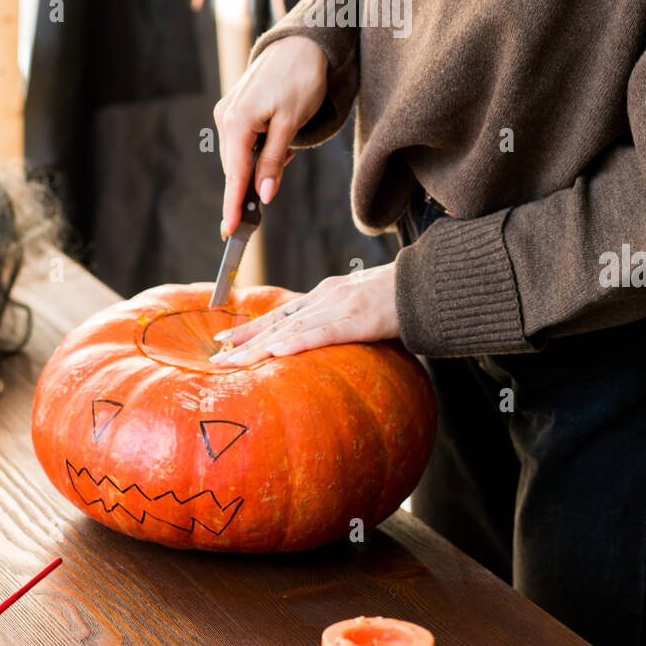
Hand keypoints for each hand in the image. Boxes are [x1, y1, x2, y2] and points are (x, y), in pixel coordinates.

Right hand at [213, 36, 329, 236]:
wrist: (302, 44)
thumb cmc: (300, 79)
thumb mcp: (292, 124)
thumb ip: (274, 160)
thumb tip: (264, 193)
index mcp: (237, 122)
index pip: (234, 174)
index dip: (233, 205)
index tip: (231, 230)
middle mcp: (225, 116)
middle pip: (234, 167)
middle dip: (249, 187)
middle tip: (264, 205)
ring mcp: (228, 111)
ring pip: (239, 155)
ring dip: (258, 165)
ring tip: (286, 153)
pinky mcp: (236, 108)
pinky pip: (243, 140)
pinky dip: (259, 150)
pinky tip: (279, 141)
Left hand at [213, 260, 399, 364]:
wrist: (426, 284)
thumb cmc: (398, 297)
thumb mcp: (361, 303)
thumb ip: (339, 316)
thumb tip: (321, 335)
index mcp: (327, 294)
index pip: (282, 313)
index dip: (252, 326)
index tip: (225, 338)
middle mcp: (327, 298)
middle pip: (279, 322)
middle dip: (247, 340)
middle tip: (218, 355)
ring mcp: (341, 307)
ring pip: (292, 330)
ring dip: (260, 348)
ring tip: (235, 361)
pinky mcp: (358, 320)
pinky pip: (322, 334)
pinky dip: (297, 344)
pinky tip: (276, 353)